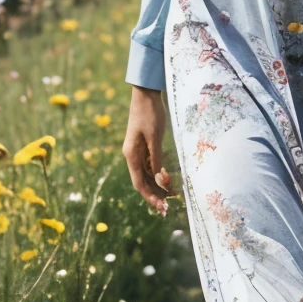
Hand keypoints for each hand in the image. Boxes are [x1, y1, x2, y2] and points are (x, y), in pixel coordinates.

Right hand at [122, 86, 172, 212]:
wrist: (146, 94)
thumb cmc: (150, 114)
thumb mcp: (155, 138)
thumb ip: (157, 160)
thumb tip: (160, 181)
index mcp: (131, 155)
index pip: (139, 183)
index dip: (150, 197)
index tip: (161, 207)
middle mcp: (132, 155)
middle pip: (142, 181)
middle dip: (154, 194)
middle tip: (168, 207)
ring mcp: (138, 150)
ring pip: (146, 174)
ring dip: (157, 185)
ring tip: (170, 196)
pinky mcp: (144, 145)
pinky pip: (149, 164)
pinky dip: (157, 173)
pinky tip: (167, 179)